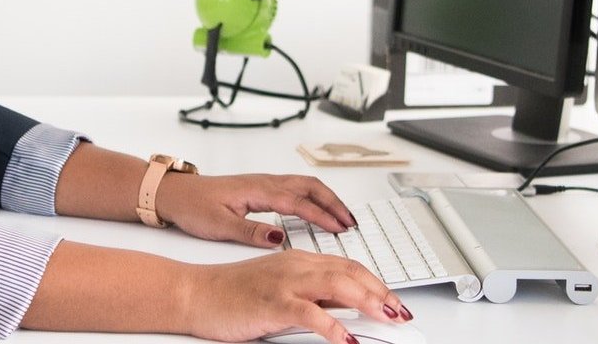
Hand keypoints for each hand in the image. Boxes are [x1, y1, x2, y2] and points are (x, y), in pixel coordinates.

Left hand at [155, 171, 356, 246]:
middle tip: (351, 222)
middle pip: (309, 187)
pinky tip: (316, 209)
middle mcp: (264, 182)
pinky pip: (294, 187)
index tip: (340, 227)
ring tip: (342, 216)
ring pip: (304, 184)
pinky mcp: (260, 187)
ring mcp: (263, 183)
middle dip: (333, 203)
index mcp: (257, 190)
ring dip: (326, 198)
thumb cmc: (193, 206)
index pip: (298, 202)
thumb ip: (251, 232)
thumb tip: (280, 238)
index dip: (322, 215)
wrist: (175, 193)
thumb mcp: (220, 225)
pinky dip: (312, 196)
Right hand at [174, 249, 413, 342]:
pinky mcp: (272, 303)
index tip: (394, 300)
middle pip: (350, 273)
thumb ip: (309, 296)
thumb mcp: (278, 290)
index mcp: (299, 260)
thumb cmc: (232, 294)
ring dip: (367, 302)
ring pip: (337, 285)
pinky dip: (332, 327)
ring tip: (387, 318)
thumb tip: (341, 310)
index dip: (376, 282)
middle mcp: (296, 266)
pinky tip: (347, 340)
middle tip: (401, 311)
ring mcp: (285, 282)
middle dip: (381, 292)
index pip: (349, 266)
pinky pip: (310, 314)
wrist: (196, 293)